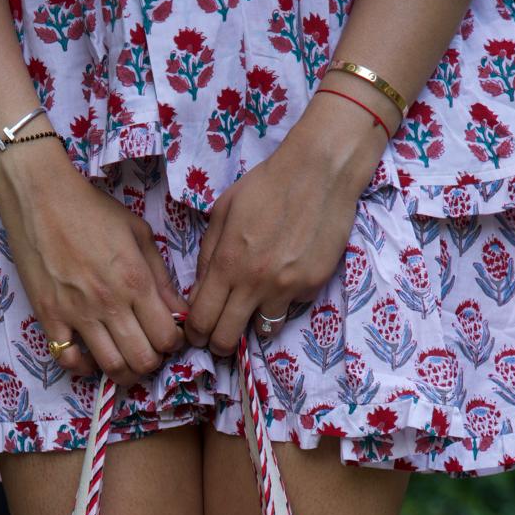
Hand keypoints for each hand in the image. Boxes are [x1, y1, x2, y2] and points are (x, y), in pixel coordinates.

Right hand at [0, 139, 186, 385]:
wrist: (40, 196)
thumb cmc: (92, 210)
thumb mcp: (138, 233)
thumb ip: (161, 277)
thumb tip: (179, 311)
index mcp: (135, 281)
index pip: (167, 336)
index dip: (174, 343)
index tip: (168, 335)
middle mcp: (109, 303)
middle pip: (142, 360)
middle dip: (152, 362)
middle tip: (148, 351)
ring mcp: (77, 313)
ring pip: (110, 366)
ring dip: (124, 372)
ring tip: (125, 360)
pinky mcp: (49, 317)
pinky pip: (68, 359)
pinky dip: (83, 367)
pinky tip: (90, 356)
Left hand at [184, 95, 384, 356]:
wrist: (320, 171)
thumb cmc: (266, 185)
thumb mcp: (223, 212)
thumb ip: (208, 256)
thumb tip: (199, 292)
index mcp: (227, 263)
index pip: (201, 319)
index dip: (194, 333)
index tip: (197, 334)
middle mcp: (254, 283)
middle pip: (227, 338)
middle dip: (218, 343)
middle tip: (220, 335)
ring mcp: (286, 288)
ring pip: (263, 331)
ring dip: (255, 324)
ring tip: (255, 307)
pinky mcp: (313, 286)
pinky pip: (292, 306)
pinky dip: (286, 299)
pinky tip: (289, 274)